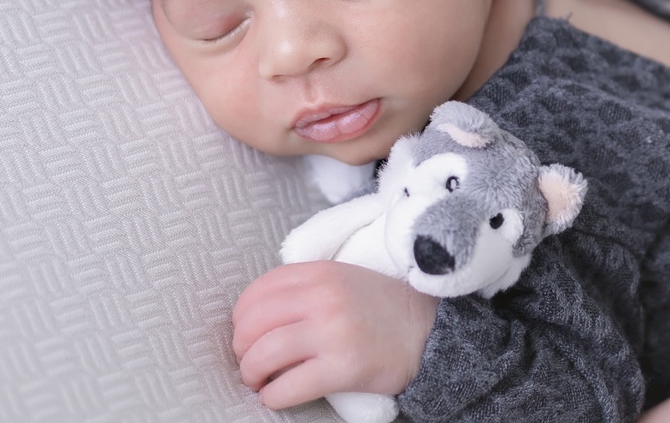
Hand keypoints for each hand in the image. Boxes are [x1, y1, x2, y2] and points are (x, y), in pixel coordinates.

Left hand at [232, 260, 438, 409]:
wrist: (428, 331)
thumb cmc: (379, 308)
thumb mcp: (341, 280)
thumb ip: (302, 287)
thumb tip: (252, 318)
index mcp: (320, 273)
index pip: (259, 291)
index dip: (241, 317)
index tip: (245, 333)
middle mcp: (324, 297)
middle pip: (254, 323)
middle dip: (241, 347)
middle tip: (246, 361)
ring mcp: (334, 332)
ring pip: (265, 353)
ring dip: (251, 372)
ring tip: (256, 380)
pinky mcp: (344, 367)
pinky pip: (289, 386)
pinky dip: (273, 396)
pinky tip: (276, 395)